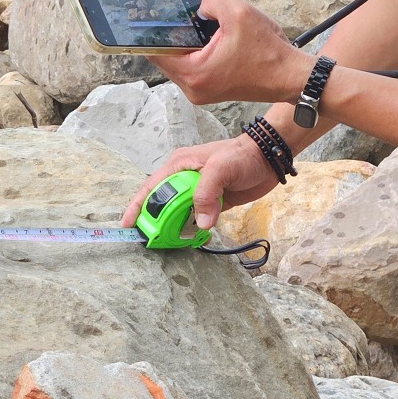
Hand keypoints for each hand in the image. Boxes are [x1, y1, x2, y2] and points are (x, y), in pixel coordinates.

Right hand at [120, 136, 279, 230]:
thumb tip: (201, 223)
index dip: (138, 206)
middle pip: (161, 203)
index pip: (151, 187)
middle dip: (155, 222)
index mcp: (179, 165)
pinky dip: (192, 230)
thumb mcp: (221, 168)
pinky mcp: (212, 203)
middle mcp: (184, 178)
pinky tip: (192, 240)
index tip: (128, 225)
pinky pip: (196, 219)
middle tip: (151, 240)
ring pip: (178, 213)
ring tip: (169, 243)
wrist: (269, 157)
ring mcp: (197, 191)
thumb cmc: (242, 155)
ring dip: (174, 228)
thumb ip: (206, 193)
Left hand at [147, 0, 313, 105]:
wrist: (291, 77)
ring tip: (206, 26)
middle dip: (174, 33)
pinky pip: (193, 66)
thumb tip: (200, 4)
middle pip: (165, 55)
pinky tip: (214, 38)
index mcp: (194, 73)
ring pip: (180, 60)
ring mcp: (201, 92)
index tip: (153, 13)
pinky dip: (198, 51)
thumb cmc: (269, 51)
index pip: (153, 50)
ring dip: (188, 42)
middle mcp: (192, 88)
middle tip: (185, 14)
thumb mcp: (240, 12)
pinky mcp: (210, 90)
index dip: (151, 29)